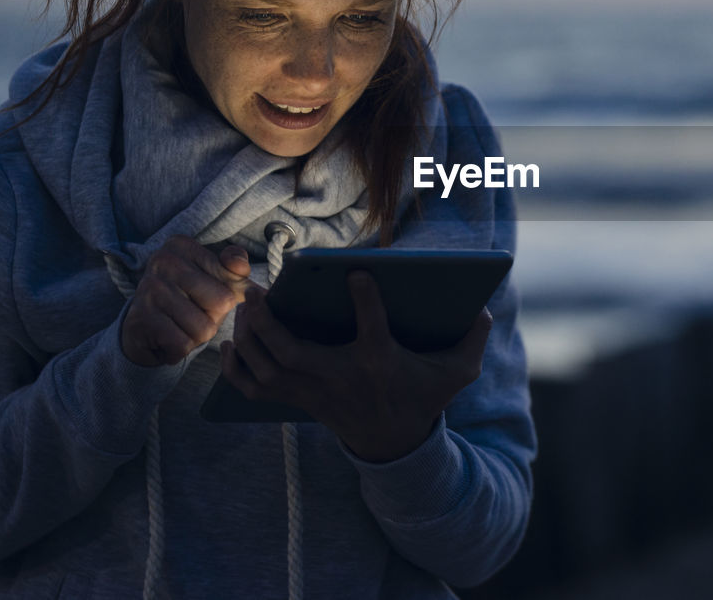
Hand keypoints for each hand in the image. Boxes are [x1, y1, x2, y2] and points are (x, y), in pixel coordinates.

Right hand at [121, 235, 251, 366]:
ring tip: (179, 327)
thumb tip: (262, 291)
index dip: (229, 296)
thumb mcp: (215, 281)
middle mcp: (163, 260)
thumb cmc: (186, 301)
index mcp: (183, 245)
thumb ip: (238, 275)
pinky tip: (167, 340)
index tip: (208, 295)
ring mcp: (149, 288)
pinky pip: (183, 344)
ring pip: (204, 327)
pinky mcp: (141, 318)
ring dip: (196, 337)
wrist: (141, 331)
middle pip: (222, 301)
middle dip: (213, 318)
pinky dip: (180, 350)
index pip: (232, 276)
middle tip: (192, 314)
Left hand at [220, 271, 492, 462]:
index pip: (372, 329)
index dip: (367, 299)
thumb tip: (483, 311)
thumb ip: (472, 341)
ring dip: (250, 337)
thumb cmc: (422, 397)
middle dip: (269, 321)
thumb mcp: (456, 373)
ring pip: (269, 367)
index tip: (358, 270)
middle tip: (257, 288)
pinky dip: (236, 369)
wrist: (394, 442)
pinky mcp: (298, 400)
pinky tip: (229, 344)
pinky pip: (256, 388)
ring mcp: (314, 391)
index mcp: (378, 363)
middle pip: (293, 353)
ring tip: (244, 306)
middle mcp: (340, 378)